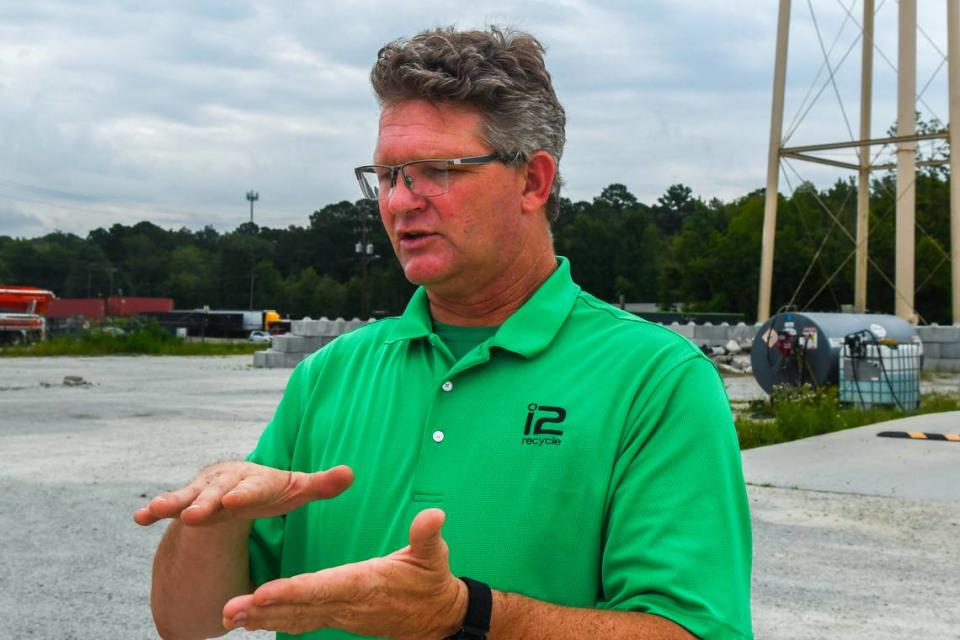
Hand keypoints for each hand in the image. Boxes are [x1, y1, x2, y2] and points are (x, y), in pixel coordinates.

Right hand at [133, 461, 353, 526]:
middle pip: (215, 493)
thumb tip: (351, 474)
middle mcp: (227, 482)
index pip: (252, 488)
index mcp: (255, 480)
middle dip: (205, 504)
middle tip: (195, 517)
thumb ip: (320, 485)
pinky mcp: (187, 501)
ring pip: (187, 496)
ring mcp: (204, 491)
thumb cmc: (272, 490)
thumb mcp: (295, 490)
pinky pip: (169, 504)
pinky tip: (138, 518)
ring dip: (172, 503)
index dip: (244, 495)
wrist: (239, 484)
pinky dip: (153, 510)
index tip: (233, 502)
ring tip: (153, 511)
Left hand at [221, 508, 466, 639]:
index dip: (291, 591)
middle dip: (263, 610)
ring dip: (261, 618)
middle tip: (229, 609)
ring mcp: (342, 615)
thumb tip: (434, 515)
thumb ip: (428, 536)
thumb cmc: (432, 581)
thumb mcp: (435, 556)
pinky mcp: (339, 618)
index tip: (262, 593)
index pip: (323, 588)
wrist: (438, 617)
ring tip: (229, 615)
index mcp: (365, 584)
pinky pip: (302, 621)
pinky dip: (276, 620)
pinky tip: (253, 619)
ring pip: (296, 618)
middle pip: (300, 608)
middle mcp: (348, 603)